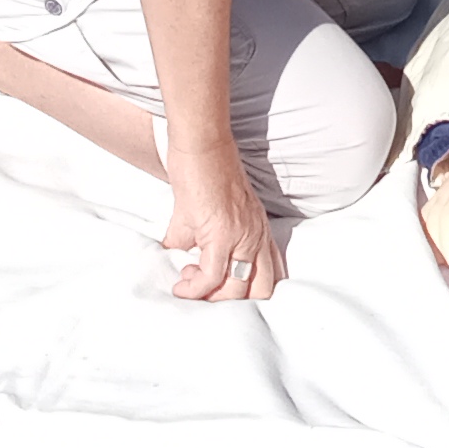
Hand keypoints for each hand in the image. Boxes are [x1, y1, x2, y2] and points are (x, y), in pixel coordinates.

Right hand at [162, 147, 280, 301]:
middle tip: (204, 294)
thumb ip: (197, 236)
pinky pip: (213, 276)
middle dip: (230, 303)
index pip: (271, 275)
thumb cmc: (203, 170)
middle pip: (260, 290)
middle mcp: (257, 235)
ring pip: (236, 289)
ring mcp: (242, 235)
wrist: (201, 144)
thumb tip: (177, 255)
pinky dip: (195, 288)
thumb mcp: (210, 210)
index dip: (248, 294)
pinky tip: (181, 284)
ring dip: (209, 298)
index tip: (221, 294)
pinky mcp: (221, 233)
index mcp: (259, 229)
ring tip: (187, 285)